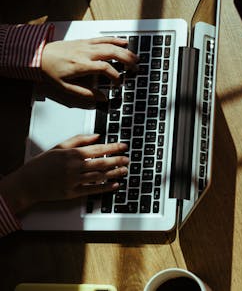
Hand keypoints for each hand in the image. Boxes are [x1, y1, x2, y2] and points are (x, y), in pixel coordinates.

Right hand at [0, 134, 128, 212]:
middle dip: (117, 160)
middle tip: (128, 159)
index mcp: (72, 154)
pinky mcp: (72, 193)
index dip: (113, 148)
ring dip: (114, 173)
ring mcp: (73, 181)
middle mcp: (74, 167)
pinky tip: (115, 185)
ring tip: (124, 170)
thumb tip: (97, 136)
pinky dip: (105, 187)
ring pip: (99, 177)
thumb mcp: (59, 146)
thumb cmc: (42, 164)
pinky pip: (92, 190)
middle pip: (101, 163)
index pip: (98, 149)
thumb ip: (79, 139)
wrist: (27, 183)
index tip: (124, 146)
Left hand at [41, 37, 137, 100]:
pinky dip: (115, 39)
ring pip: (110, 45)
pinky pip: (103, 38)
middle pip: (112, 53)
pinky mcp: (85, 41)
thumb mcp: (66, 88)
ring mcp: (86, 45)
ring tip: (136, 58)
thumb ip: (86, 94)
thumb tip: (102, 98)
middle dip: (127, 60)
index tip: (118, 83)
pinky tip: (125, 43)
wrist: (38, 55)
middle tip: (136, 68)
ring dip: (125, 51)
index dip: (115, 76)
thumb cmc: (51, 71)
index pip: (105, 68)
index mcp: (81, 65)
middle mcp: (86, 53)